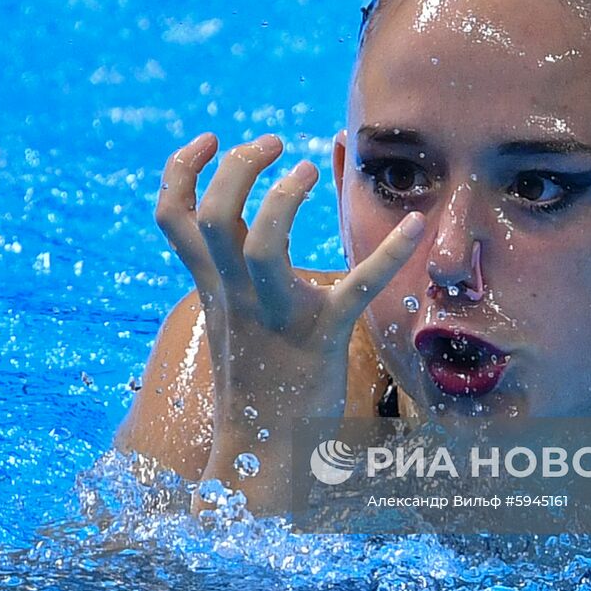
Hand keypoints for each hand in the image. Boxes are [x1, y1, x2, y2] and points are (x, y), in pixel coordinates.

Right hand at [155, 132, 423, 502]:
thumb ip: (229, 272)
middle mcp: (236, 295)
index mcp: (213, 286)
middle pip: (214, 215)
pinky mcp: (324, 336)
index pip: (172, 217)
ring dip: (284, 198)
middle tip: (273, 145)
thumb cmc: (255, 377)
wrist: (265, 451)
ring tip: (306, 170)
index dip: (182, 170)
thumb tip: (241, 231)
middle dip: (239, 167)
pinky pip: (357, 288)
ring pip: (262, 244)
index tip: (210, 139)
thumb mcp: (228, 318)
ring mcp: (277, 316)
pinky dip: (390, 253)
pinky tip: (418, 225)